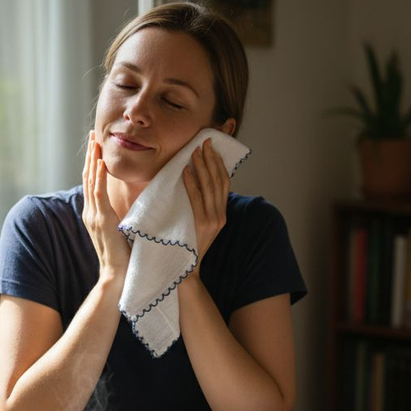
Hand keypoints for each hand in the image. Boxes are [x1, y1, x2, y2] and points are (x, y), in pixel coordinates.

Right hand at [82, 131, 131, 279]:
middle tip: (92, 134)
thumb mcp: (121, 232)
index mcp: (95, 215)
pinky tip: (100, 160)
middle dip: (91, 154)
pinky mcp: (100, 218)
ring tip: (95, 140)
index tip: (97, 146)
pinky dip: (98, 175)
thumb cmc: (123, 258)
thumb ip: (122, 219)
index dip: (94, 164)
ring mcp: (93, 215)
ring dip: (93, 158)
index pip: (93, 183)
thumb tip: (133, 209)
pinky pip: (98, 191)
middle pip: (88, 176)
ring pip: (91, 180)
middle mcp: (90, 212)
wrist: (117, 276)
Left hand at [183, 138, 229, 265]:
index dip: (219, 164)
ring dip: (202, 166)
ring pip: (209, 186)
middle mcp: (221, 215)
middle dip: (211, 159)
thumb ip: (203, 208)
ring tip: (195, 151)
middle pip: (219, 180)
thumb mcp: (201, 225)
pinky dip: (191, 183)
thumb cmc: (190, 245)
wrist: (188, 268)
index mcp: (222, 213)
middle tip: (204, 142)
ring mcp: (213, 220)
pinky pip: (196, 198)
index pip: (225, 182)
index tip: (212, 148)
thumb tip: (196, 186)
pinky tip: (185, 171)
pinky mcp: (202, 224)